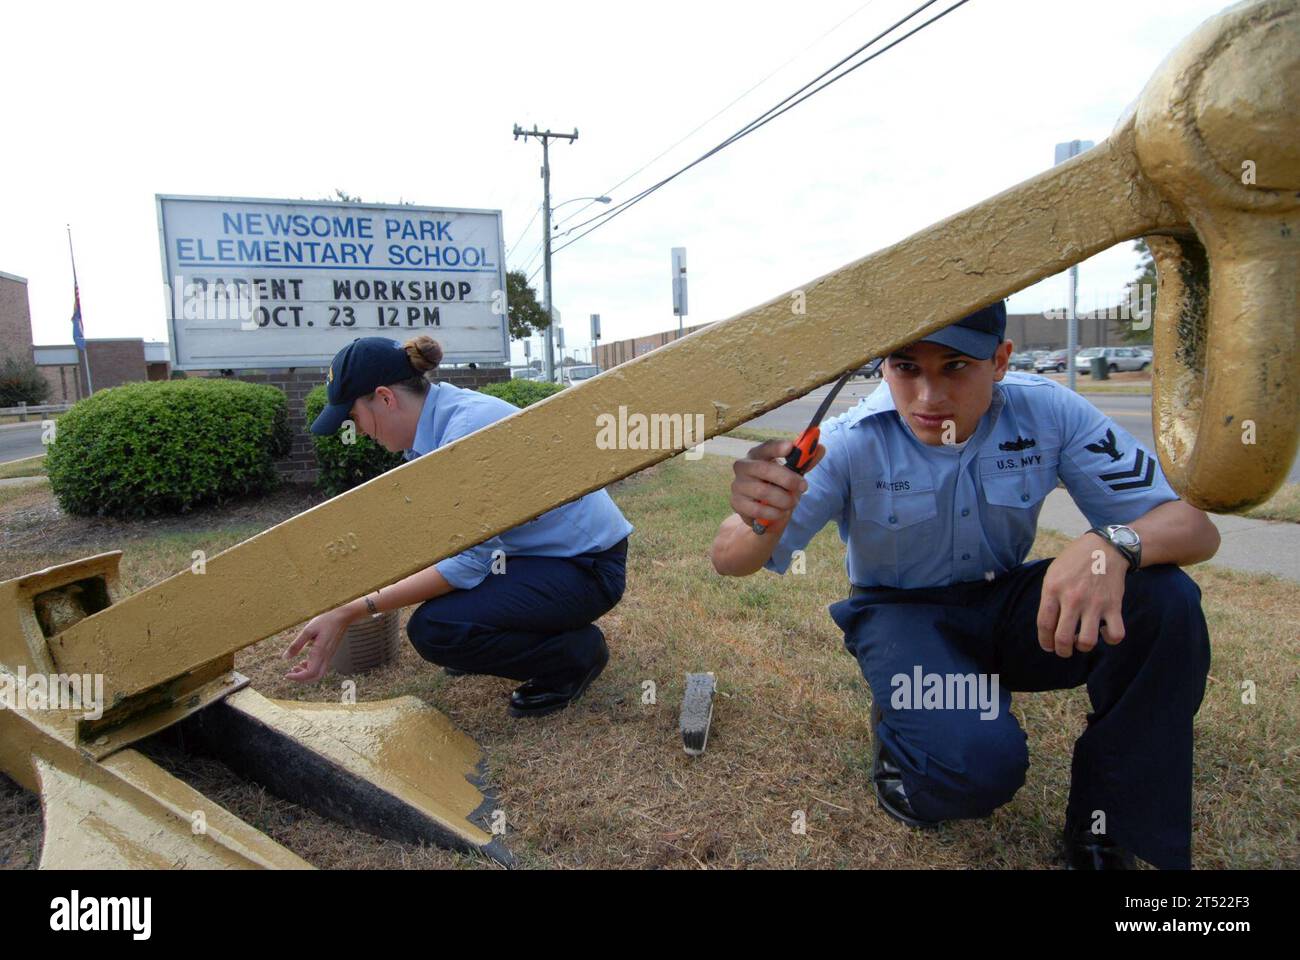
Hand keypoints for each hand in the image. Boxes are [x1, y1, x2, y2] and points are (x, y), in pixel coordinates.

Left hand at [282, 608, 354, 681]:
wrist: (342, 618)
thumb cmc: (325, 622)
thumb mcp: (307, 630)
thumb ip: (296, 645)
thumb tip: (285, 658)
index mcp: (320, 652)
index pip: (310, 673)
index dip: (297, 677)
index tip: (286, 674)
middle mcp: (326, 657)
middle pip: (315, 677)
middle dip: (302, 679)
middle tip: (290, 673)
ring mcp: (329, 657)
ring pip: (318, 674)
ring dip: (306, 675)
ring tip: (295, 667)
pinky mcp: (329, 655)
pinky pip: (320, 668)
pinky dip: (311, 669)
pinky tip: (303, 662)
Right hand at [730, 439, 825, 529]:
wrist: (761, 510)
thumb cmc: (776, 485)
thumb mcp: (791, 473)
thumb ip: (804, 462)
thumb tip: (821, 448)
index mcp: (757, 454)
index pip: (766, 447)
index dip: (777, 447)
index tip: (791, 448)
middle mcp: (743, 466)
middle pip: (765, 469)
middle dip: (788, 479)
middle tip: (803, 487)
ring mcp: (738, 485)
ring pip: (763, 492)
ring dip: (783, 499)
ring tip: (791, 503)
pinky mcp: (736, 503)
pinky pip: (758, 510)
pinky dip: (774, 513)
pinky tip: (779, 512)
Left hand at [1036, 533, 1127, 657]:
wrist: (1105, 548)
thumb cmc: (1074, 561)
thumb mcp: (1053, 573)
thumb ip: (1048, 597)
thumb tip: (1047, 625)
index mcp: (1053, 589)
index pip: (1044, 625)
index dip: (1045, 641)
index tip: (1048, 646)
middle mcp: (1072, 598)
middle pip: (1063, 638)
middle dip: (1061, 651)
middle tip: (1063, 650)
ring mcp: (1094, 603)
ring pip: (1087, 642)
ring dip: (1083, 647)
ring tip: (1081, 641)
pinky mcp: (1114, 606)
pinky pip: (1115, 634)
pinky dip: (1110, 639)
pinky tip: (1104, 632)